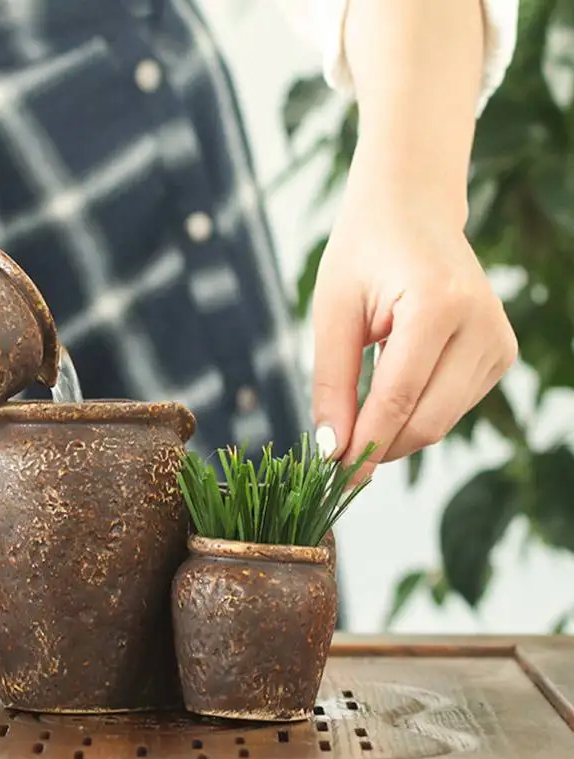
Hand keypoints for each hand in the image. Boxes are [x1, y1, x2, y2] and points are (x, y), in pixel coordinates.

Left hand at [310, 163, 517, 480]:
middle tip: (339, 457)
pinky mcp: (501, 353)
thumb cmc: (364, 251)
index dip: (363, 443)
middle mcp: (482, 324)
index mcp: (437, 304)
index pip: (397, 398)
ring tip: (360, 408)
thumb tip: (332, 448)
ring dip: (396, 432)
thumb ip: (333, 383)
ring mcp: (499, 340)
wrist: (412, 209)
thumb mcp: (334, 312)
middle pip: (427, 421)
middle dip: (379, 447)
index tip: (334, 474)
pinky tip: (393, 387)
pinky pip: (453, 406)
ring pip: (441, 421)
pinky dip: (416, 413)